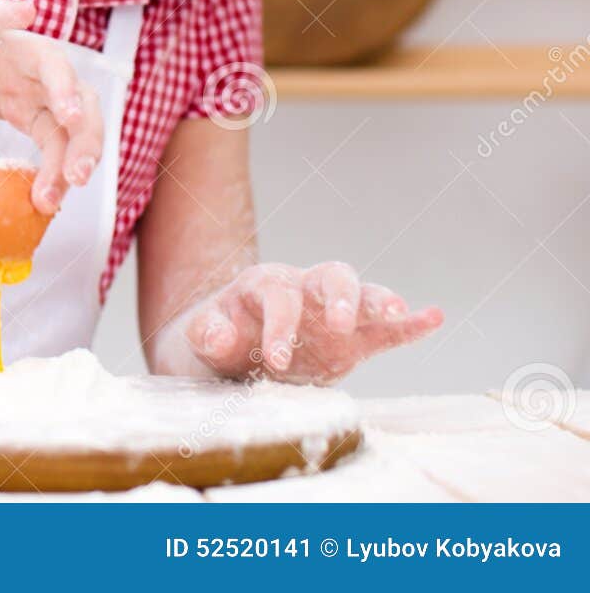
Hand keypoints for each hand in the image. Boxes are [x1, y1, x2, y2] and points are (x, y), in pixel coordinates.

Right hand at [0, 0, 103, 213]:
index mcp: (33, 106)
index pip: (60, 144)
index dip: (60, 174)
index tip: (48, 206)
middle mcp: (37, 78)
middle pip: (78, 110)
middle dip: (83, 144)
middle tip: (75, 177)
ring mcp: (18, 47)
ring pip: (56, 65)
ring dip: (67, 90)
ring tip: (72, 117)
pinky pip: (2, 16)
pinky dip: (12, 14)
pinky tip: (26, 11)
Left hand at [173, 262, 442, 384]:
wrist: (230, 352)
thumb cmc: (218, 339)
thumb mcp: (202, 338)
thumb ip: (206, 334)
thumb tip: (219, 335)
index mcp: (265, 286)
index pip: (279, 297)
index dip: (279, 326)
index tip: (278, 360)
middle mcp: (304, 291)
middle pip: (332, 276)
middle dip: (341, 297)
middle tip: (341, 324)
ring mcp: (332, 315)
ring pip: (363, 295)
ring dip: (380, 303)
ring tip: (399, 312)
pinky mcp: (353, 342)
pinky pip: (386, 330)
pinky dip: (410, 324)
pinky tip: (434, 317)